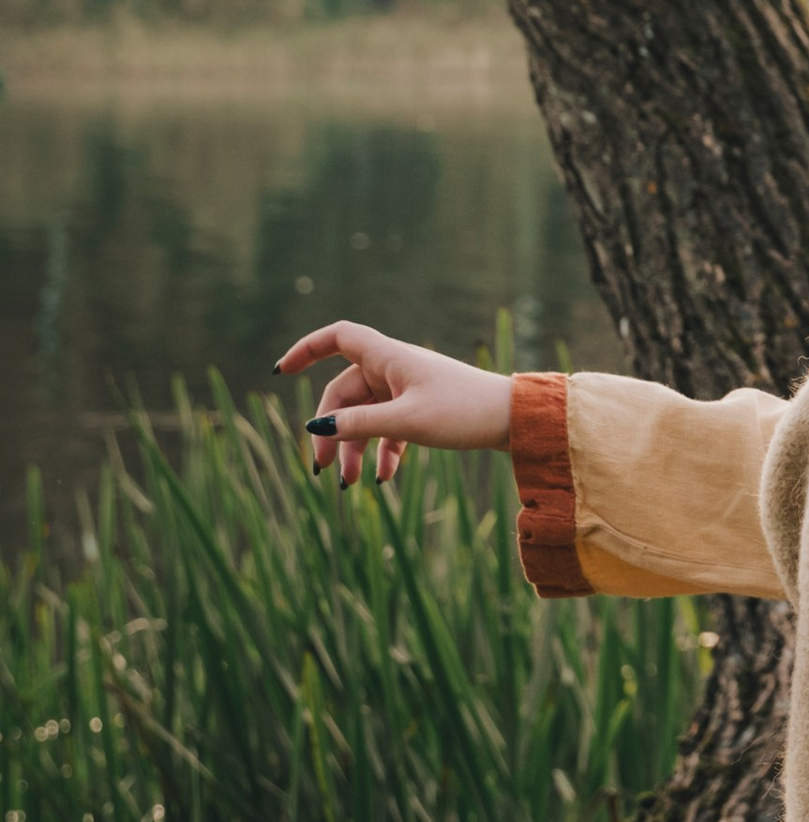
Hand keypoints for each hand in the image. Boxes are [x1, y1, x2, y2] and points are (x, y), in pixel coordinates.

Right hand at [275, 320, 512, 489]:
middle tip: (322, 469)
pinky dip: (383, 451)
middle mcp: (394, 368)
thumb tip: (315, 426)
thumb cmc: (463, 412)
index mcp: (388, 357)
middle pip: (344, 393)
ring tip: (349, 484)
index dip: (307, 349)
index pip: (338, 338)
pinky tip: (384, 479)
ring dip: (354, 448)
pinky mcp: (422, 409)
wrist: (514, 420)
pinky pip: (389, 428)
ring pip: (365, 416)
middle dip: (329, 430)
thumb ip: (359, 425)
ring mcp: (407, 389)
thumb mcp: (406, 421)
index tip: (282, 372)